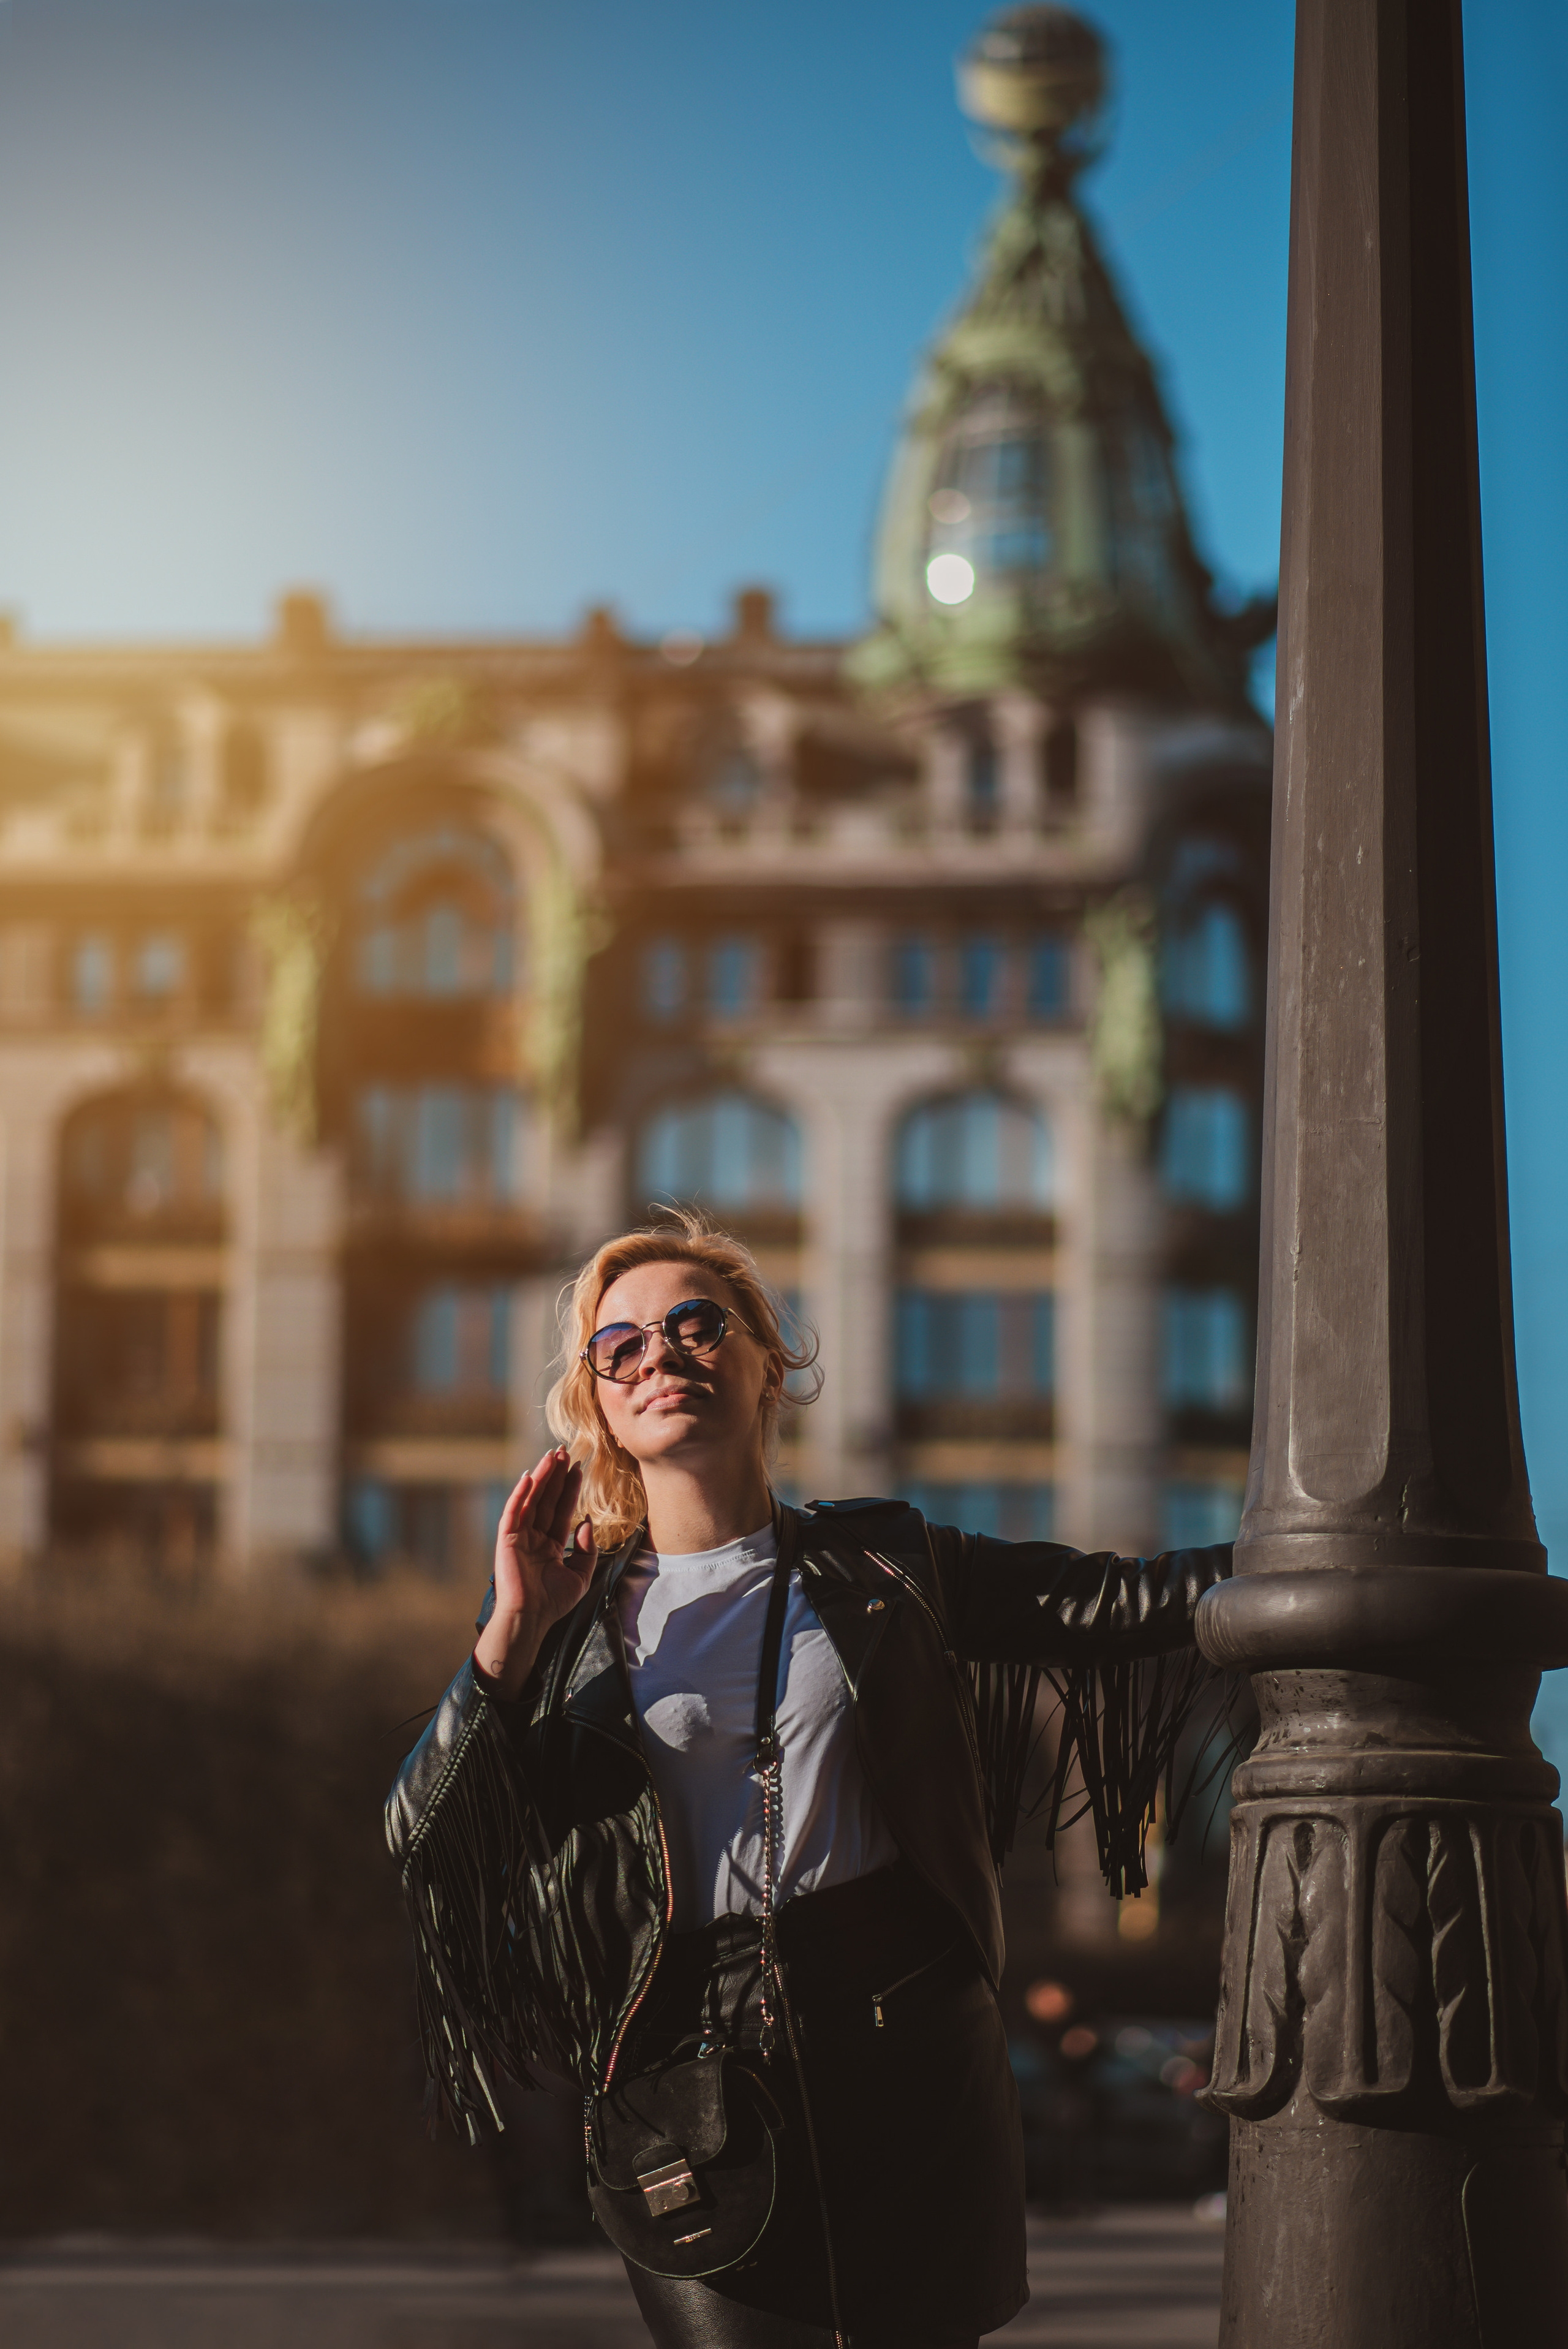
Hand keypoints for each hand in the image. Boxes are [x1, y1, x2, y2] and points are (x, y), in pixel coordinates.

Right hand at [474, 1447, 594, 1698]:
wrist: (531, 1619)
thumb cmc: (553, 1602)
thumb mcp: (580, 1575)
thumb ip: (586, 1549)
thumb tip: (587, 1521)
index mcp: (549, 1544)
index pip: (561, 1510)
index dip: (570, 1489)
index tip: (579, 1468)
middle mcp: (533, 1536)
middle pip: (546, 1499)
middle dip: (556, 1475)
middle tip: (565, 1451)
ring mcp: (519, 1536)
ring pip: (531, 1499)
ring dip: (541, 1477)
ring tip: (552, 1456)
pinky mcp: (506, 1539)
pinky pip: (513, 1511)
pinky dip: (520, 1494)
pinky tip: (529, 1476)